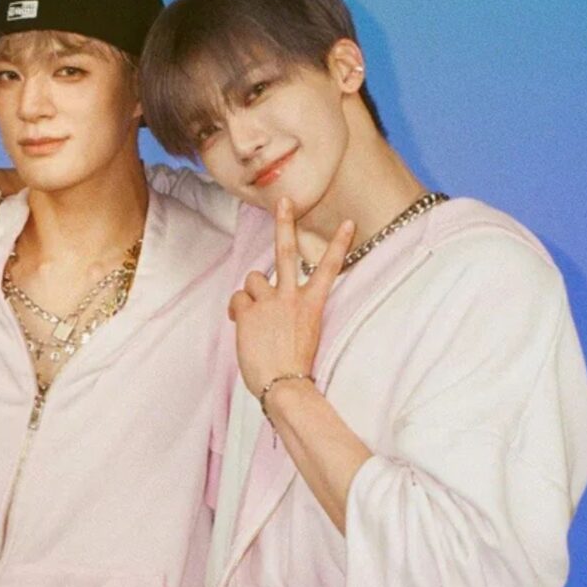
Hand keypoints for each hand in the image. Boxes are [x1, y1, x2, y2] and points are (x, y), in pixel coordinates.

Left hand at [227, 198, 353, 397]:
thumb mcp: (304, 333)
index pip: (329, 268)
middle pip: (285, 251)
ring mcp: (269, 302)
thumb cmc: (295, 366)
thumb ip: (288, 309)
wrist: (283, 385)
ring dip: (251, 294)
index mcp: (313, 304)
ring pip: (253, 280)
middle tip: (285, 201)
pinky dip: (238, 310)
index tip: (349, 222)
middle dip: (285, 222)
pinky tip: (243, 325)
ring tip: (256, 316)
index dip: (339, 243)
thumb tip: (262, 295)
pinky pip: (237, 299)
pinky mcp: (249, 311)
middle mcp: (292, 296)